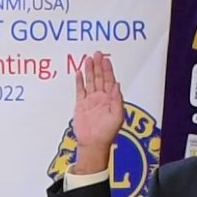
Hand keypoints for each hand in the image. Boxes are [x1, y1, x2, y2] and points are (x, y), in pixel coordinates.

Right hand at [71, 52, 123, 173]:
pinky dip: (79, 81)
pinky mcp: (80, 105)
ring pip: (89, 81)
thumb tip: (117, 84)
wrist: (93, 143)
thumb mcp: (118, 116)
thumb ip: (117, 99)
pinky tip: (78, 73)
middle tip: (97, 54)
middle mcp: (100, 98)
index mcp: (110, 99)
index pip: (109, 80)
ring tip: (88, 59)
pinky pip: (79, 90)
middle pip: (99, 78)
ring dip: (89, 70)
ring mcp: (90, 100)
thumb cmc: (107, 132)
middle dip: (98, 66)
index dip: (108, 69)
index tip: (106, 59)